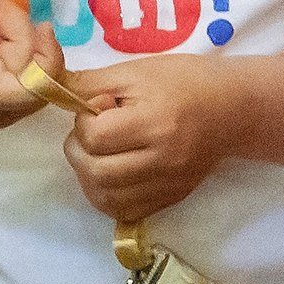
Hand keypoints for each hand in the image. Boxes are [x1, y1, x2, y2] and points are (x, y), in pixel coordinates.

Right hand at [0, 0, 58, 130]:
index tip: (37, 25)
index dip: (46, 59)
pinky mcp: (21, 88)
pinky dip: (17, 34)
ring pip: (40, 56)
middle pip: (40, 66)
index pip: (32, 90)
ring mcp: (10, 101)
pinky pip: (39, 55)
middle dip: (17, 29)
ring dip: (13, 28)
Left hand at [62, 54, 239, 222]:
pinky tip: (113, 173)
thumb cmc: (185, 81)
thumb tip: (50, 88)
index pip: (94, 137)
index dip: (83, 121)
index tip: (97, 108)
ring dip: (89, 177)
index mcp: (154, 123)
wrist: (233, 109)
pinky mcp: (171, 198)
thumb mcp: (137, 71)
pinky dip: (109, 196)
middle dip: (79, 152)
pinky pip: (125, 212)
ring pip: (105, 199)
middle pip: (96, 173)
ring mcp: (167, 185)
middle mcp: (161, 160)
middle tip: (89, 134)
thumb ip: (91, 83)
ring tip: (98, 154)